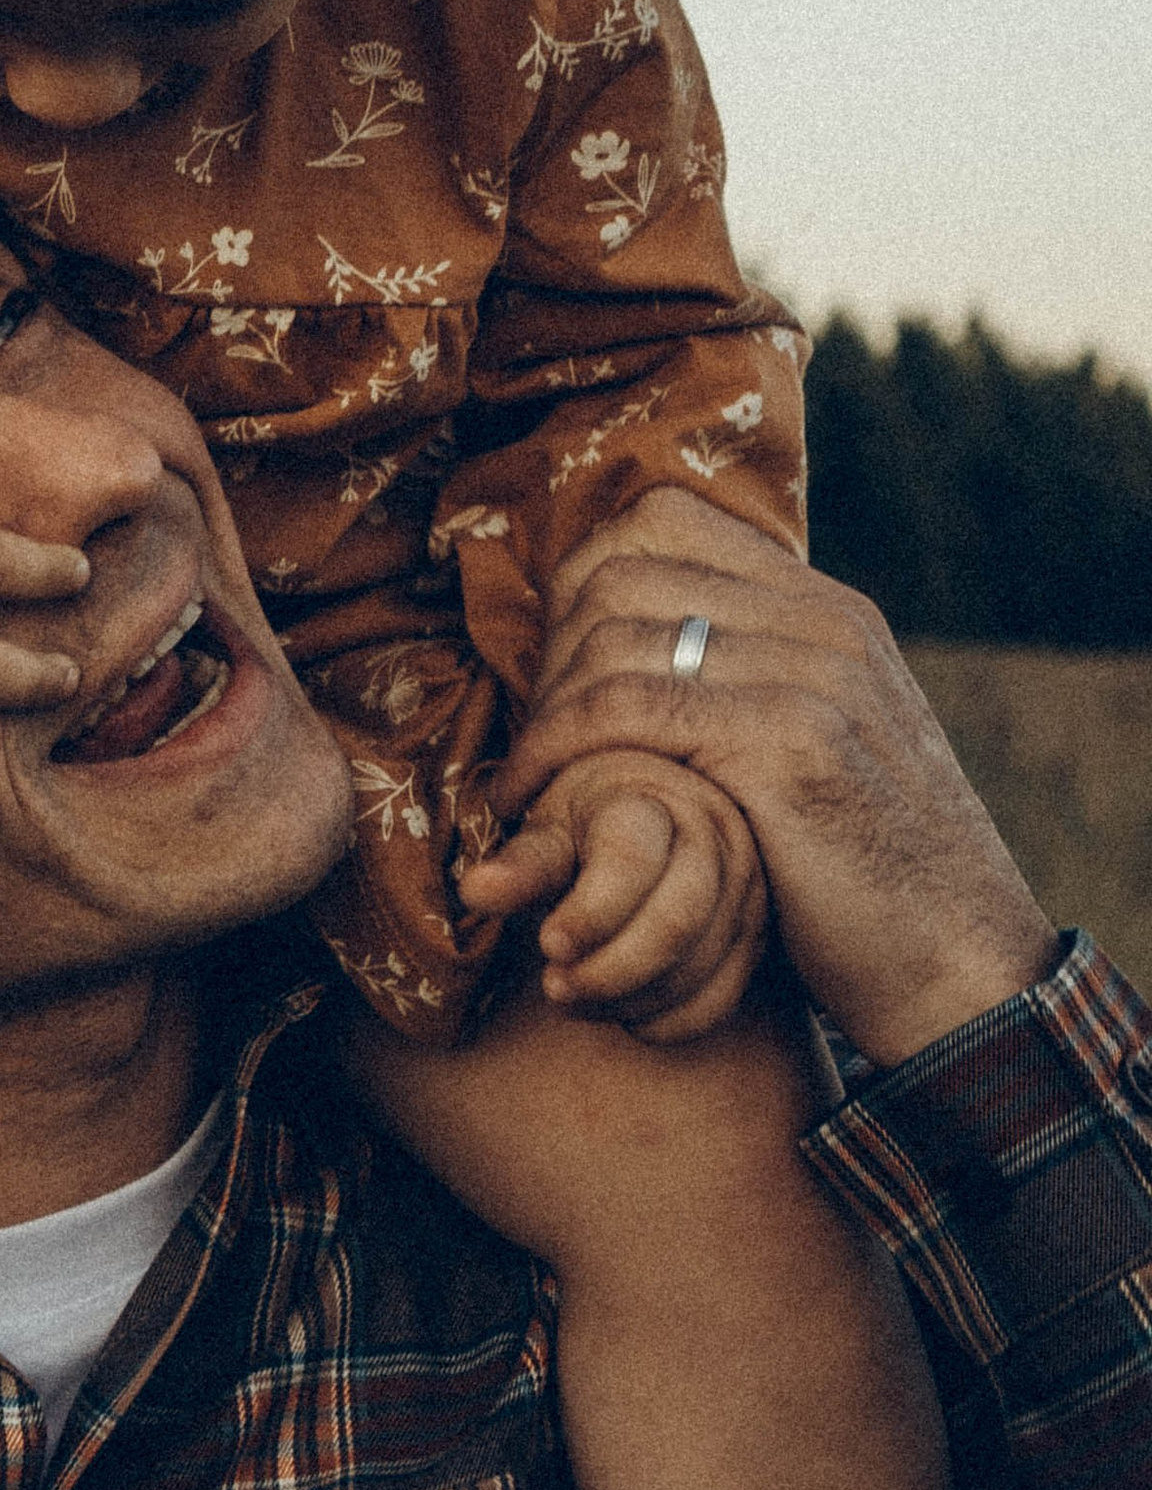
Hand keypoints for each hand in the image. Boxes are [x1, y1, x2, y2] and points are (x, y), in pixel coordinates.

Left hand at [457, 746, 766, 1042]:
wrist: (651, 817)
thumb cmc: (588, 822)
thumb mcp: (551, 826)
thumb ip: (522, 863)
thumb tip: (474, 893)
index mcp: (652, 801)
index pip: (631, 861)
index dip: (589, 914)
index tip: (546, 945)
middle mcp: (712, 839)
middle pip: (675, 921)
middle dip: (609, 969)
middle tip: (553, 988)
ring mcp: (742, 891)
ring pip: (699, 965)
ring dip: (630, 998)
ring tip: (572, 999)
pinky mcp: (753, 937)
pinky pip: (722, 998)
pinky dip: (669, 1021)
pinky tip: (623, 1015)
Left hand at [495, 492, 1057, 1067]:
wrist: (964, 970)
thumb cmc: (874, 878)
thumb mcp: (831, 747)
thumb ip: (759, 682)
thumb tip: (651, 646)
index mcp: (831, 610)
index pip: (667, 518)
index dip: (585, 575)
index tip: (556, 660)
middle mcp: (823, 623)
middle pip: (623, 571)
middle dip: (552, 647)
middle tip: (533, 728)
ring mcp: (811, 677)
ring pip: (613, 639)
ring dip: (544, 711)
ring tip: (525, 775)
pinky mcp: (786, 745)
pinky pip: (626, 711)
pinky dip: (556, 751)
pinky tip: (533, 800)